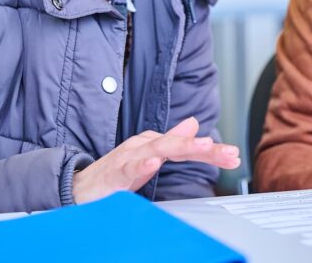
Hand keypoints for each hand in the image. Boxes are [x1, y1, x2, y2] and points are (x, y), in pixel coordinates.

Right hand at [72, 116, 240, 203]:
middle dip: (204, 148)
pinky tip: (154, 162)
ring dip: (181, 147)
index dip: (211, 150)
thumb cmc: (114, 173)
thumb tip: (194, 124)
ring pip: (157, 149)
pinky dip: (141, 164)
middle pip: (177, 144)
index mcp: (153, 144)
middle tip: (227, 152)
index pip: (187, 145)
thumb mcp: (148, 157)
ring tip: (202, 147)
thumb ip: (172, 143)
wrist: (77, 187)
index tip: (234, 155)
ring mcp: (127, 157)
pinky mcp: (113, 174)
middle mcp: (143, 145)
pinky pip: (128, 168)